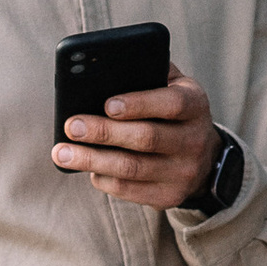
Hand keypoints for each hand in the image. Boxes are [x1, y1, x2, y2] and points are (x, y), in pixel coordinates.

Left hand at [53, 59, 217, 211]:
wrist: (204, 158)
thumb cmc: (172, 113)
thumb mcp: (172, 87)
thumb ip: (147, 74)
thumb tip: (101, 68)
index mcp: (195, 105)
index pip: (171, 103)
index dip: (139, 104)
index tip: (107, 104)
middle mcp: (195, 140)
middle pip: (146, 138)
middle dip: (103, 132)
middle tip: (71, 126)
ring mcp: (183, 173)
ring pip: (131, 168)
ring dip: (91, 160)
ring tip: (62, 153)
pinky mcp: (169, 197)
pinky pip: (129, 190)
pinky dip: (102, 179)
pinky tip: (86, 169)